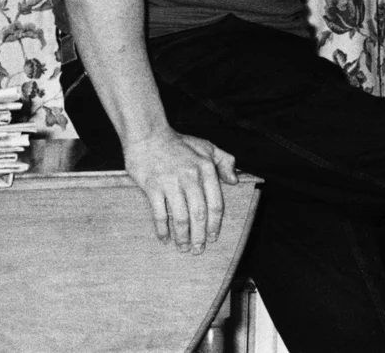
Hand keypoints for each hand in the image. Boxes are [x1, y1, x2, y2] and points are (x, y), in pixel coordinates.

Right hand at [123, 129, 237, 253]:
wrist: (149, 135)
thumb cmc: (179, 143)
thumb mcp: (207, 147)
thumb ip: (225, 162)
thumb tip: (235, 181)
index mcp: (207, 169)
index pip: (216, 203)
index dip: (215, 223)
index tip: (214, 237)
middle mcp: (191, 177)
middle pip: (199, 214)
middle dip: (201, 235)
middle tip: (199, 250)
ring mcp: (171, 183)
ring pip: (180, 217)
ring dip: (183, 236)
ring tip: (184, 248)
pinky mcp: (153, 187)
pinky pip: (159, 214)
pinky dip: (163, 230)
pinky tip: (165, 239)